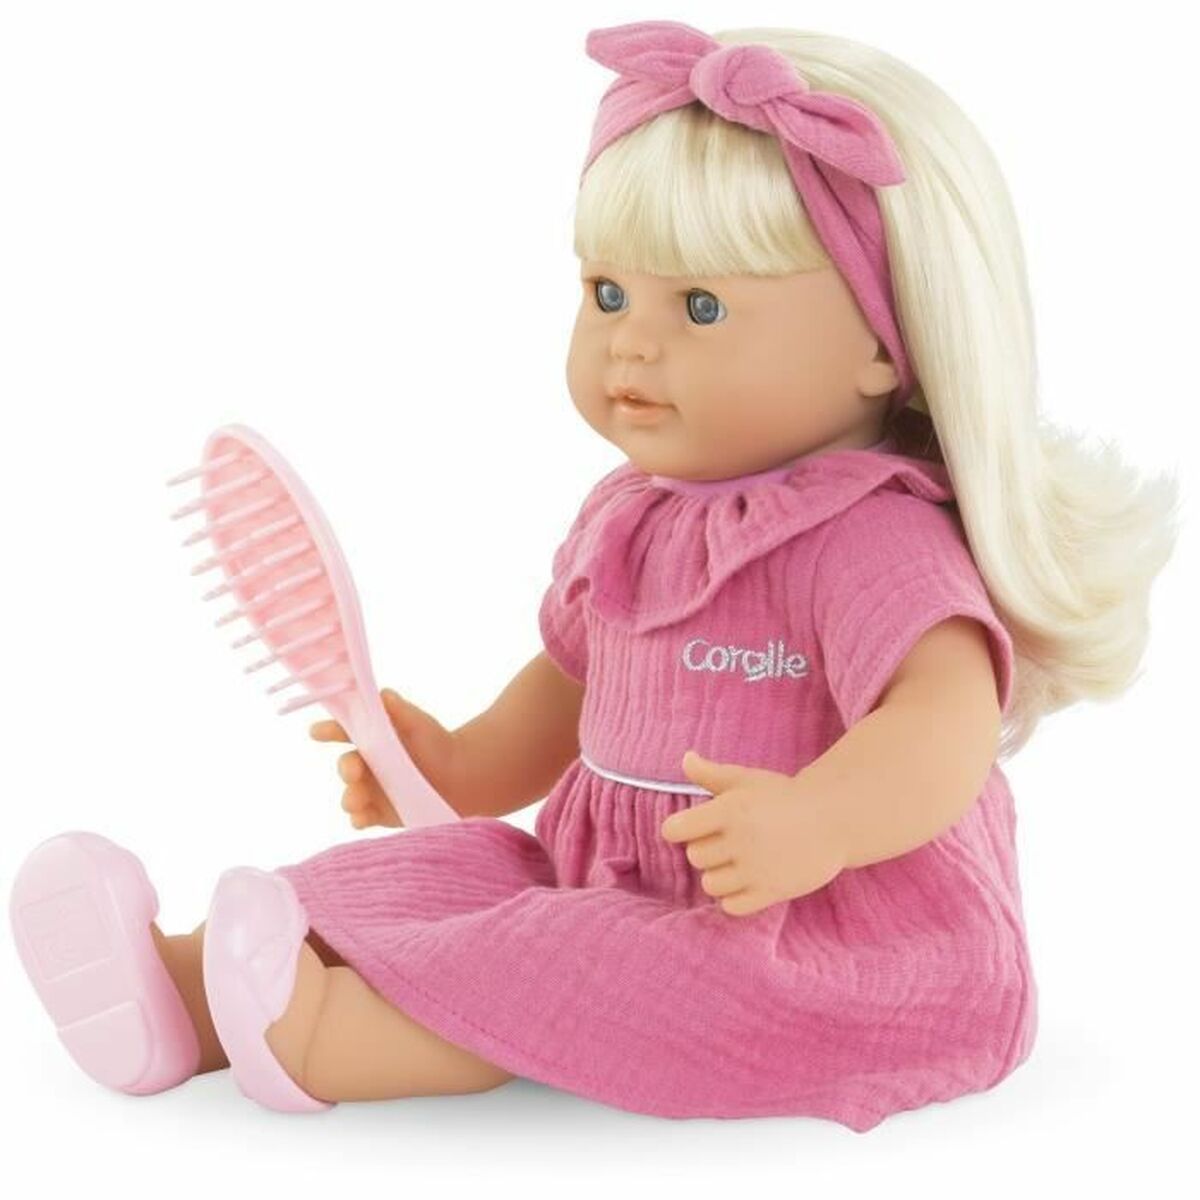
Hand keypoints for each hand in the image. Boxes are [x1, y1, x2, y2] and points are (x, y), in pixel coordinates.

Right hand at [309, 688, 456, 829]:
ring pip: (350, 795)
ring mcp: (370, 790)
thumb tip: (382, 694)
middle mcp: (365, 765)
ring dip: (349, 797)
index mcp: (371, 739)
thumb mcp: (420, 723)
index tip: (316, 732)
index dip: (328, 730)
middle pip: (346, 766)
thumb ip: (400, 709)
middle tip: (353, 772)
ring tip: (357, 800)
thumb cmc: (437, 743)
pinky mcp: (378, 813)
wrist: (460, 776)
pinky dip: (358, 819)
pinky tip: (361, 818)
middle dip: (345, 769)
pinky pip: (361, 818)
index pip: (345, 732)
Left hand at [660, 750, 847, 915]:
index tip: (693, 826)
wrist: (832, 818)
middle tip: (727, 840)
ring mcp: (756, 869)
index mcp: (729, 810)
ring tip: (737, 861)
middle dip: (706, 848)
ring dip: (719, 874)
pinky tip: (747, 880)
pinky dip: (734, 896)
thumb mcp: (746, 779)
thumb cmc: (783, 796)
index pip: (675, 830)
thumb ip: (711, 774)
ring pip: (709, 884)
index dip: (679, 828)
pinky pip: (731, 906)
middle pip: (694, 857)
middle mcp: (740, 840)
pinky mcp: (772, 892)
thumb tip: (686, 759)